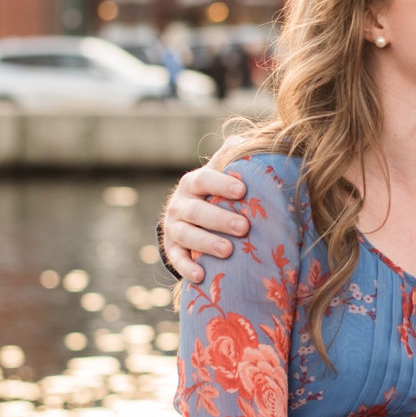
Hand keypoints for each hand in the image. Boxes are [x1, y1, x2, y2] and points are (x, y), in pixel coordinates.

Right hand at [162, 143, 247, 281]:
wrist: (189, 216)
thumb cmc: (215, 193)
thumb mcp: (220, 173)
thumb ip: (230, 158)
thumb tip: (244, 141)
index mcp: (193, 183)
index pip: (205, 179)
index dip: (221, 184)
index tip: (242, 191)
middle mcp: (180, 203)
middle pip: (197, 211)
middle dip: (220, 219)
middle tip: (244, 228)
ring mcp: (173, 226)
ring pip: (186, 234)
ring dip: (206, 243)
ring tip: (227, 251)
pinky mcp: (171, 248)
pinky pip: (176, 258)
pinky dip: (186, 267)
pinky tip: (200, 276)